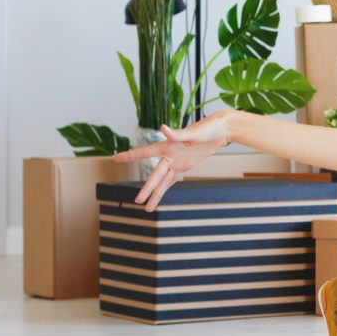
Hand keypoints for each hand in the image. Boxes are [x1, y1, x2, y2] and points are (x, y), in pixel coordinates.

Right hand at [110, 112, 233, 210]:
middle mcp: (169, 154)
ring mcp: (177, 161)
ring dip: (156, 194)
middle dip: (147, 188)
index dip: (130, 156)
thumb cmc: (207, 127)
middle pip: (155, 175)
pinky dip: (166, 187)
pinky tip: (158, 196)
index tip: (115, 159)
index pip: (145, 152)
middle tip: (137, 200)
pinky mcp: (185, 165)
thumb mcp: (193, 132)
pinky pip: (173, 179)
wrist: (221, 130)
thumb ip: (177, 134)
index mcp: (168, 145)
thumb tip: (163, 127)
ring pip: (163, 181)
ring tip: (148, 208)